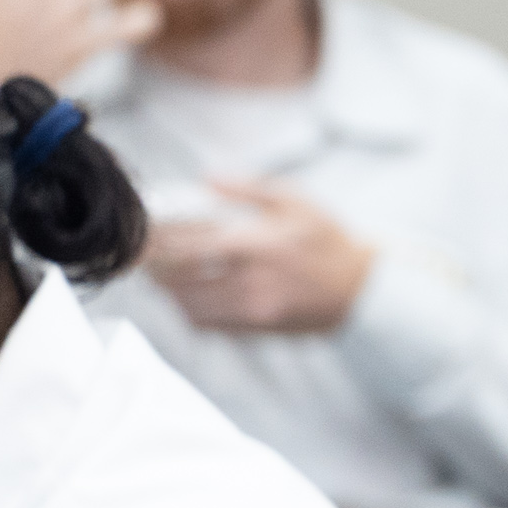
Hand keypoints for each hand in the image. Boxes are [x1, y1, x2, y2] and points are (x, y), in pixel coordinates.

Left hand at [146, 181, 374, 332]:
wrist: (362, 291)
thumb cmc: (329, 241)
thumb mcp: (299, 202)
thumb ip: (250, 188)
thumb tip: (207, 178)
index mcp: (258, 244)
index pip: (187, 243)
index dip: (158, 238)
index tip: (145, 230)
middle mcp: (250, 281)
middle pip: (178, 277)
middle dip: (155, 264)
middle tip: (144, 253)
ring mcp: (252, 310)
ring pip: (187, 303)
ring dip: (168, 289)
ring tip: (163, 274)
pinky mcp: (255, 329)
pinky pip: (206, 323)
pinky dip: (188, 309)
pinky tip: (188, 295)